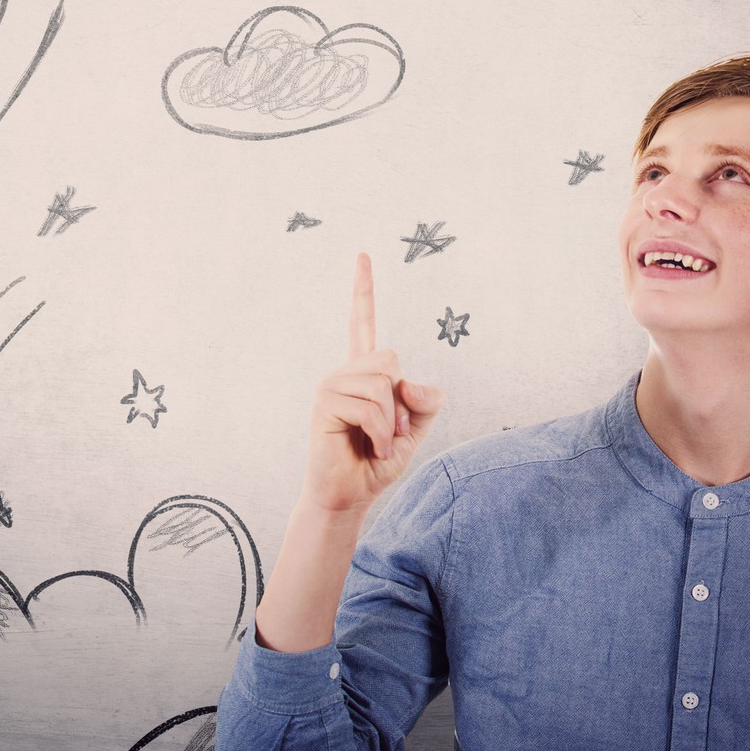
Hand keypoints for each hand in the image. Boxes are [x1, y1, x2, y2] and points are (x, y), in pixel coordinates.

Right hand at [301, 253, 444, 513]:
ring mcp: (331, 386)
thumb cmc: (378, 461)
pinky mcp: (324, 404)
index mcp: (364, 372)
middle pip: (390, 358)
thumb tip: (407, 381)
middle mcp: (344, 372)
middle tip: (392, 432)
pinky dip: (381, 434)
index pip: (362, 323)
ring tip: (379, 443)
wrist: (351, 494)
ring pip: (382, 384)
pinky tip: (370, 448)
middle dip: (402, 401)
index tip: (362, 256)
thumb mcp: (416, 428)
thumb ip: (425, 400)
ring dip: (392, 423)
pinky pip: (371, 408)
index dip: (363, 289)